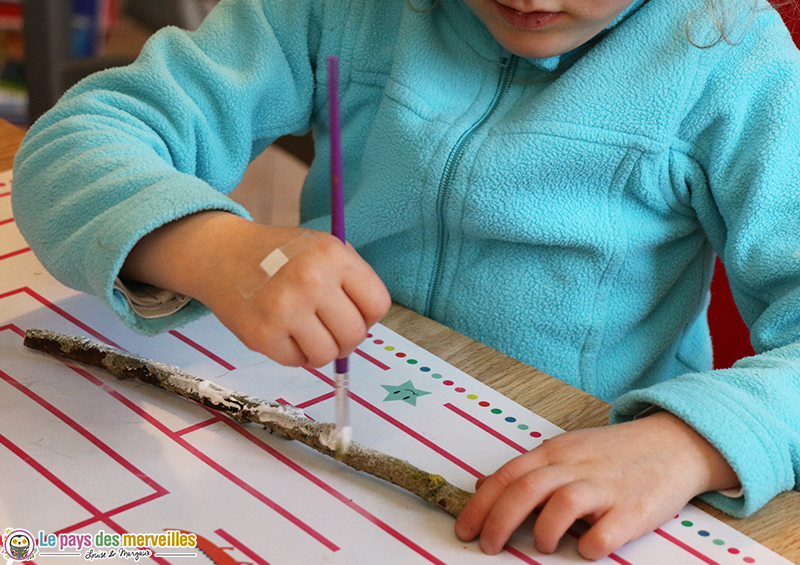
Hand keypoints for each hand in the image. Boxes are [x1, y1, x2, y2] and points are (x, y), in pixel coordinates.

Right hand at [121, 211, 390, 366]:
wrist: (221, 253)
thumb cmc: (279, 254)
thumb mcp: (321, 248)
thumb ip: (350, 280)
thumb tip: (366, 325)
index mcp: (333, 255)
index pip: (377, 305)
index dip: (368, 316)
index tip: (353, 314)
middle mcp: (312, 280)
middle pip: (355, 334)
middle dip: (345, 338)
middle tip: (328, 329)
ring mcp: (286, 309)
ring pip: (327, 354)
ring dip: (319, 349)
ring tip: (305, 332)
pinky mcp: (262, 335)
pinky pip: (297, 362)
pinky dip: (293, 354)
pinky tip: (282, 333)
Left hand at [454, 411, 739, 559]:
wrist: (674, 443)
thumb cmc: (614, 453)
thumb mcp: (566, 450)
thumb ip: (529, 469)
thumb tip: (485, 485)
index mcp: (555, 452)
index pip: (507, 476)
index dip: (480, 504)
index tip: (464, 529)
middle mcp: (575, 466)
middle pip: (526, 490)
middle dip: (498, 521)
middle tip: (487, 546)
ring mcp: (604, 487)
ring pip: (561, 503)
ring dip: (543, 530)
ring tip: (541, 544)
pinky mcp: (634, 510)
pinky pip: (605, 533)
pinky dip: (589, 545)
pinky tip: (584, 549)